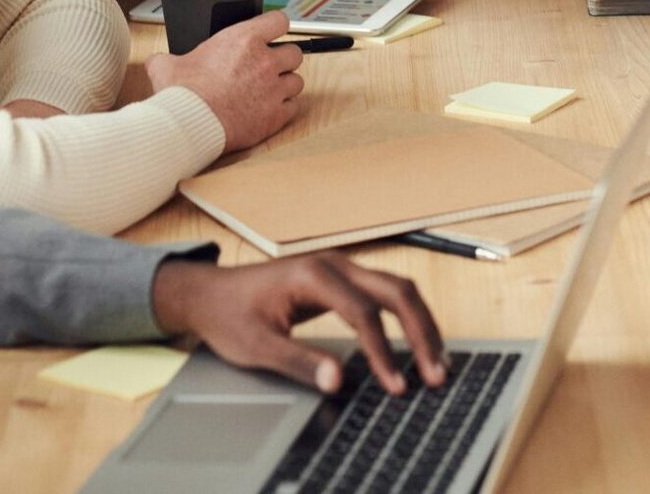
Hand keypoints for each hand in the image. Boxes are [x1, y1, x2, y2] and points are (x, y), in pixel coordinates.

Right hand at [147, 10, 304, 152]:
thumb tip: (157, 61)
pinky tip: (269, 110)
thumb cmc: (183, 95)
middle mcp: (265, 61)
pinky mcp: (276, 115)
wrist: (190, 125)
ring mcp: (274, 88)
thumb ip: (166, 58)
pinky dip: (284, 108)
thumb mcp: (167, 66)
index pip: (279, 20)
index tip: (271, 34)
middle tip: (267, 68)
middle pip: (294, 52)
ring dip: (285, 85)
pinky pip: (293, 106)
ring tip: (268, 91)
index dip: (275, 27)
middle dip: (283, 59)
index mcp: (244, 40)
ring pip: (297, 81)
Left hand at [152, 253, 444, 397]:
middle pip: (395, 290)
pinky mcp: (343, 279)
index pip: (363, 312)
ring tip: (436, 363)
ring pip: (397, 288)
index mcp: (313, 275)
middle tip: (436, 373)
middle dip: (420, 332)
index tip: (395, 386)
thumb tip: (338, 381)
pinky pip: (385, 294)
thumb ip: (299, 362)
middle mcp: (335, 263)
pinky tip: (416, 344)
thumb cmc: (230, 315)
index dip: (383, 351)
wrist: (212, 292)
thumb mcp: (256, 346)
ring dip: (420, 324)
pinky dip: (406, 319)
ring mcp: (342, 267)